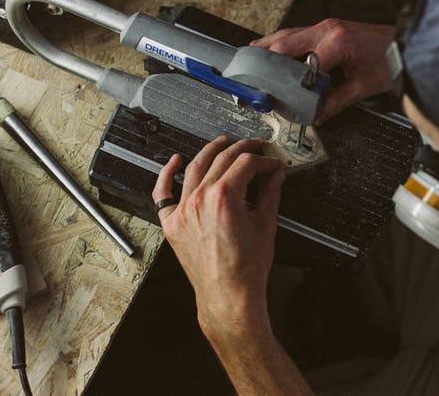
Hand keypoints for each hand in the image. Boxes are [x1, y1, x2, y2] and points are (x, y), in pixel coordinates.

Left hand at [152, 137, 284, 342]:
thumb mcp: (265, 225)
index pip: (246, 163)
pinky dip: (167, 174)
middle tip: (255, 147)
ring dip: (210, 151)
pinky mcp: (173, 223)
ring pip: (195, 168)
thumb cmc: (246, 269)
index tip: (271, 164)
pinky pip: (163, 194)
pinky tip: (175, 162)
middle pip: (222, 160)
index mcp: (225, 197)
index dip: (263, 160)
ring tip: (222, 143)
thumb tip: (275, 177)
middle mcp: (200, 199)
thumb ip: (271, 194)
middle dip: (242, 149)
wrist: (228, 295)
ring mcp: (183, 210)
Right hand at [251, 19, 395, 122]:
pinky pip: (298, 32)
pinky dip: (283, 41)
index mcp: (337, 42)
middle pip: (285, 42)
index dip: (292, 83)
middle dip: (266, 58)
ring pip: (288, 33)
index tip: (284, 98)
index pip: (303, 65)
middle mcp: (328, 30)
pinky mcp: (329, 27)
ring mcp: (327, 26)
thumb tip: (319, 115)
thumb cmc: (392, 59)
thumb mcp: (366, 85)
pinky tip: (273, 48)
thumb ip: (339, 101)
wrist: (406, 44)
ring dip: (270, 45)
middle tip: (252, 73)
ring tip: (251, 57)